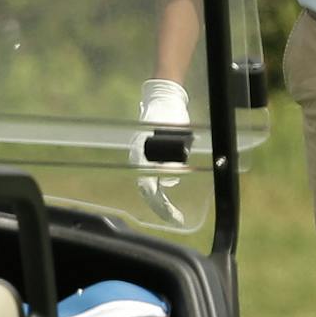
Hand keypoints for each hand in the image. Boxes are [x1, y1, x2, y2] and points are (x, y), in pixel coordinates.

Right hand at [131, 78, 190, 226]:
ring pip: (149, 187)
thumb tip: (169, 177)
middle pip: (148, 192)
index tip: (172, 215)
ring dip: (160, 202)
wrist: (163, 98)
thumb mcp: (175, 134)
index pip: (149, 188)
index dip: (161, 205)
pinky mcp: (147, 157)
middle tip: (176, 219)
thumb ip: (172, 156)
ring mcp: (142, 158)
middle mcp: (139, 159)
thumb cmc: (168, 114)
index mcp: (143, 155)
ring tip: (174, 214)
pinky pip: (151, 179)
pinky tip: (168, 198)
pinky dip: (159, 192)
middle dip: (161, 208)